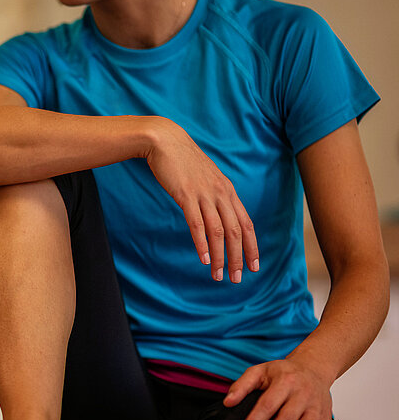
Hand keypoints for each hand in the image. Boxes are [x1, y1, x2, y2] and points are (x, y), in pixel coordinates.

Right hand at [144, 118, 259, 282]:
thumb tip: (215, 213)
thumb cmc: (183, 160)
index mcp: (227, 191)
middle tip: (236, 278)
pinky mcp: (186, 195)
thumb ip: (213, 195)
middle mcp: (221, 194)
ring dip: (220, 256)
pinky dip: (202, 243)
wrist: (165, 141)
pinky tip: (203, 258)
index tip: (254, 266)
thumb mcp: (205, 178)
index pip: (246, 224)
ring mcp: (204, 194)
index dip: (252, 247)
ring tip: (217, 275)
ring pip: (219, 231)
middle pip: (236, 231)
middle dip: (238, 258)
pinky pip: (197, 224)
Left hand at [224, 359, 333, 419]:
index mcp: (285, 382)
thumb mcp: (260, 371)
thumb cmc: (283, 373)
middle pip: (287, 419)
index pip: (267, 405)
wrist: (313, 368)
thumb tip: (227, 402)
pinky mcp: (326, 419)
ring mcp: (317, 408)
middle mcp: (303, 395)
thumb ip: (242, 385)